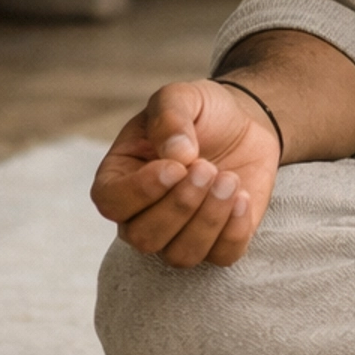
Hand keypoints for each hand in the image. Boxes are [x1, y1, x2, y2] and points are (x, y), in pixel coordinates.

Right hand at [91, 79, 281, 268]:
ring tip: (229, 179)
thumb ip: (170, 117)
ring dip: (208, 220)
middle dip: (180, 205)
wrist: (244, 123)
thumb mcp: (182, 97)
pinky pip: (221, 257)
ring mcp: (179, 233)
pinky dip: (234, 231)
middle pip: (143, 238)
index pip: (110, 202)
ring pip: (180, 255)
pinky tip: (243, 196)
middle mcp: (142, 214)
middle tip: (207, 167)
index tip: (175, 167)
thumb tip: (176, 155)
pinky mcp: (218, 241)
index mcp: (121, 176)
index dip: (140, 191)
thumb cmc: (202, 112)